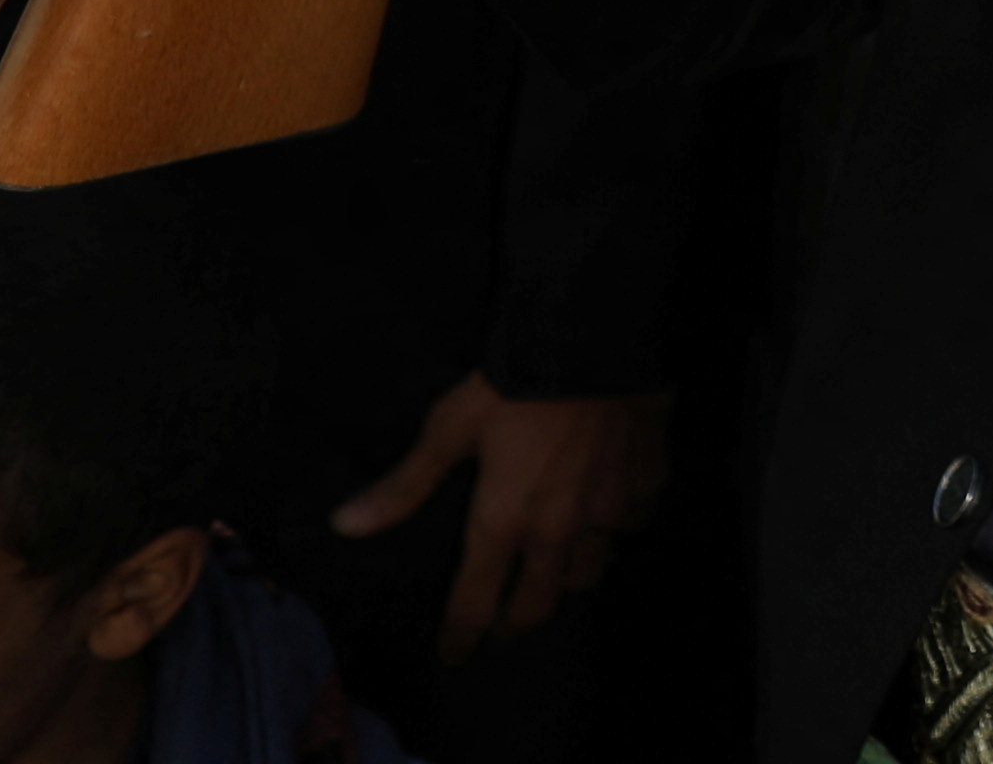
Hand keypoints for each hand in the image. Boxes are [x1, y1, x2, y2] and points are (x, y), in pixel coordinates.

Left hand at [336, 374, 663, 653]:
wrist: (593, 337)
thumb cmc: (513, 382)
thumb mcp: (449, 428)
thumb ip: (405, 485)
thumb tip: (346, 526)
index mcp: (504, 522)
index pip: (477, 604)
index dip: (462, 636)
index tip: (455, 654)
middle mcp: (557, 530)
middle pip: (539, 605)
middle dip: (517, 622)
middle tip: (504, 625)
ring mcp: (607, 509)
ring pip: (589, 571)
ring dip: (568, 578)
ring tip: (556, 573)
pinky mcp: (645, 480)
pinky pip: (633, 520)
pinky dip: (618, 523)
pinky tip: (610, 508)